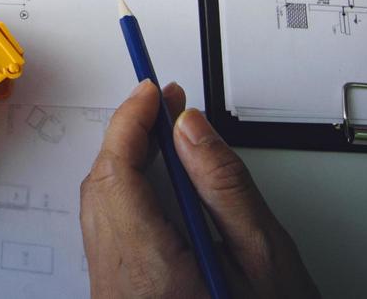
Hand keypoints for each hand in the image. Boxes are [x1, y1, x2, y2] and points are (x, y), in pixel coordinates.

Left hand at [80, 80, 315, 297]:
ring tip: (166, 138)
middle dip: (130, 137)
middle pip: (105, 185)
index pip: (119, 168)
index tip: (153, 89)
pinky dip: (129, 197)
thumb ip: (224, 186)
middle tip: (163, 104)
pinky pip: (112, 230)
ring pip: (104, 208)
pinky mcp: (117, 295)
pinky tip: (158, 187)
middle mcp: (116, 278)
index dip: (132, 120)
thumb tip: (190, 128)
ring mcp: (112, 289)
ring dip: (128, 165)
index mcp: (146, 265)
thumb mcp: (261, 257)